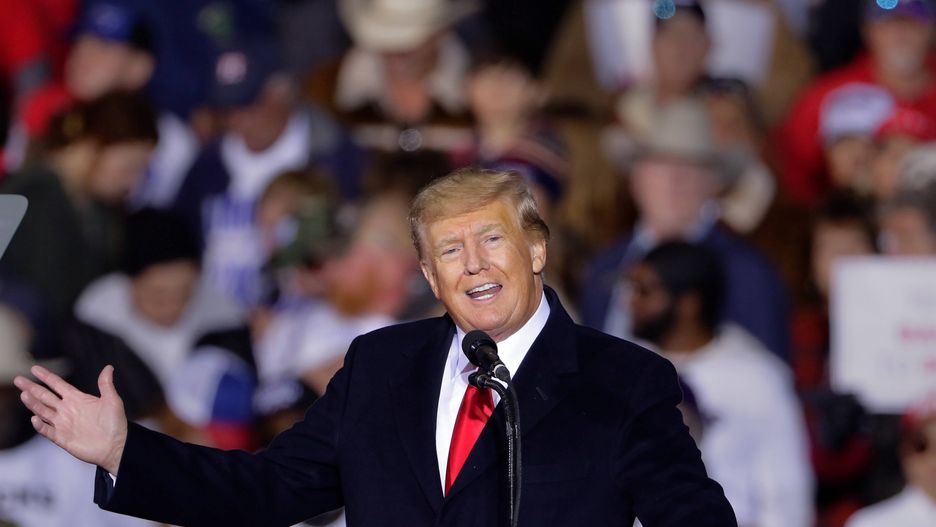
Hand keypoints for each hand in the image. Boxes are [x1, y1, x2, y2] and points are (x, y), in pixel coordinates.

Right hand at [13, 365, 127, 474]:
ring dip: (33, 404)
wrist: (116, 446)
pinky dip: (40, 425)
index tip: (34, 368)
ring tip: (24, 394)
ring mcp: (63, 424)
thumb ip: (106, 384)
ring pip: (43, 411)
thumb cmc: (116, 423)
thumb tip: (108, 367)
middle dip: (32, 388)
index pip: (58, 385)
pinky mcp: (62, 438)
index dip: (46, 377)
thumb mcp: (112, 401)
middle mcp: (67, 410)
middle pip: (45, 396)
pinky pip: (47, 431)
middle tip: (18, 379)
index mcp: (77, 399)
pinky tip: (35, 418)